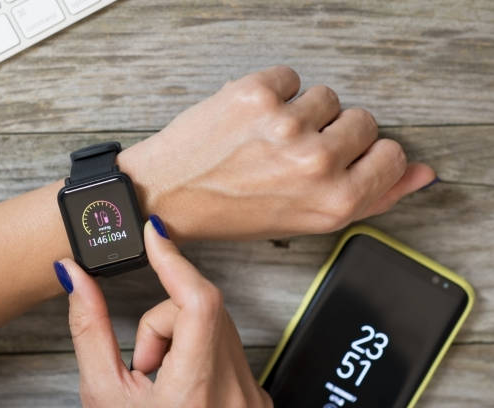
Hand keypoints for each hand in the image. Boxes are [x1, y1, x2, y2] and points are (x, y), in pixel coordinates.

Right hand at [60, 217, 270, 406]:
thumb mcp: (103, 396)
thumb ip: (88, 329)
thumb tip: (73, 276)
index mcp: (195, 391)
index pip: (197, 302)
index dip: (175, 260)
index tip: (155, 234)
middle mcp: (235, 390)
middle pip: (201, 310)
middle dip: (163, 321)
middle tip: (144, 365)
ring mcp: (250, 393)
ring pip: (216, 325)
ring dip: (181, 338)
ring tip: (162, 382)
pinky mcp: (255, 395)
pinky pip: (229, 347)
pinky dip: (200, 352)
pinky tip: (184, 388)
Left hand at [118, 65, 434, 240]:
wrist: (169, 193)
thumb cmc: (233, 212)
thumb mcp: (306, 219)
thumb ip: (372, 196)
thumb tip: (421, 173)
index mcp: (335, 202)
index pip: (392, 154)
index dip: (363, 156)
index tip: (338, 160)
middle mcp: (316, 163)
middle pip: (363, 120)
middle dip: (332, 133)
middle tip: (292, 153)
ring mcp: (286, 124)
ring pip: (326, 96)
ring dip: (301, 112)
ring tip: (267, 138)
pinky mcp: (256, 94)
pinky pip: (290, 76)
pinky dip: (273, 92)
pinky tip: (250, 119)